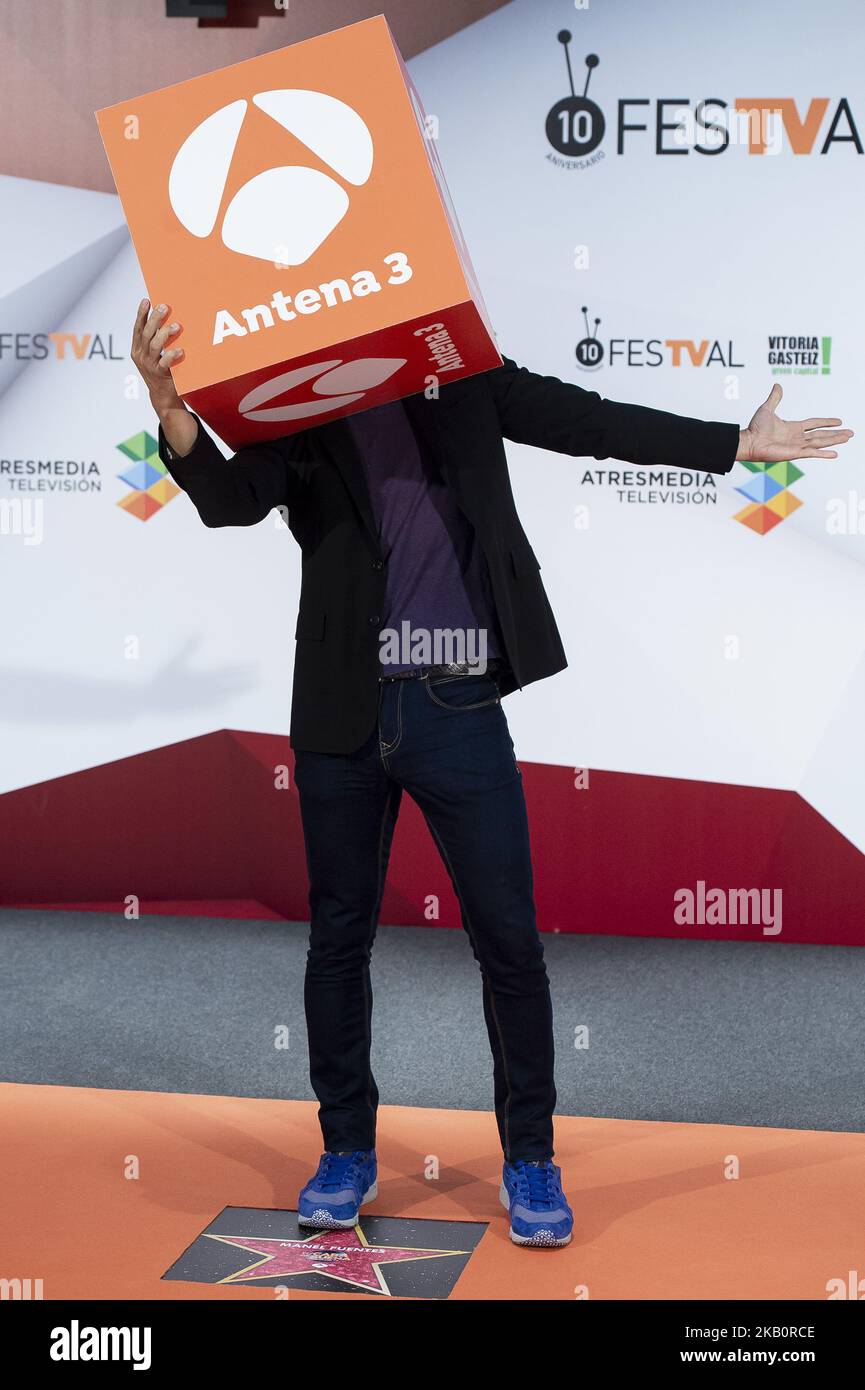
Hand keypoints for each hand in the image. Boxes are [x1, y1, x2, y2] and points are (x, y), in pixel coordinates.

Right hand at [131, 299, 184, 412]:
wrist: (163, 395)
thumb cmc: (161, 370)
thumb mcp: (154, 354)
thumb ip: (155, 339)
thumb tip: (166, 319)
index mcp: (137, 349)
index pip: (137, 328)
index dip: (141, 314)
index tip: (146, 300)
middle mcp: (140, 356)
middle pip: (146, 333)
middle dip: (155, 319)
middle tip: (164, 307)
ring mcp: (148, 365)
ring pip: (154, 346)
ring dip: (165, 334)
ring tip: (176, 326)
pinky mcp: (159, 374)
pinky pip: (164, 363)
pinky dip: (172, 355)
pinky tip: (180, 350)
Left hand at [737, 384, 852, 462]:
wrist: (749, 441)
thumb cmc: (755, 428)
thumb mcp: (767, 409)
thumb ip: (774, 398)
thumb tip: (777, 385)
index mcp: (793, 427)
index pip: (814, 424)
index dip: (826, 422)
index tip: (838, 421)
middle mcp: (797, 437)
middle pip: (821, 435)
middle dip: (836, 434)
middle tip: (850, 433)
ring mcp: (797, 446)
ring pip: (821, 442)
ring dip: (835, 440)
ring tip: (848, 438)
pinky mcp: (795, 453)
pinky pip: (812, 453)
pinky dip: (824, 454)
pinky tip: (835, 454)